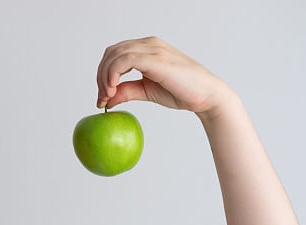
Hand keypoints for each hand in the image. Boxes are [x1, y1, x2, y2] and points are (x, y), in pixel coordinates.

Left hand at [96, 36, 233, 117]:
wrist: (206, 96)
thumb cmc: (181, 91)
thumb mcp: (146, 91)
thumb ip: (126, 91)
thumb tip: (106, 99)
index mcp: (147, 48)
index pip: (115, 54)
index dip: (102, 74)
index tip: (103, 97)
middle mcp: (149, 44)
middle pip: (111, 53)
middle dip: (100, 76)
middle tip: (102, 98)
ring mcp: (153, 49)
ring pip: (115, 54)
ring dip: (104, 77)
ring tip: (107, 96)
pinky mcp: (155, 58)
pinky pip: (125, 59)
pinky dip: (113, 74)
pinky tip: (113, 90)